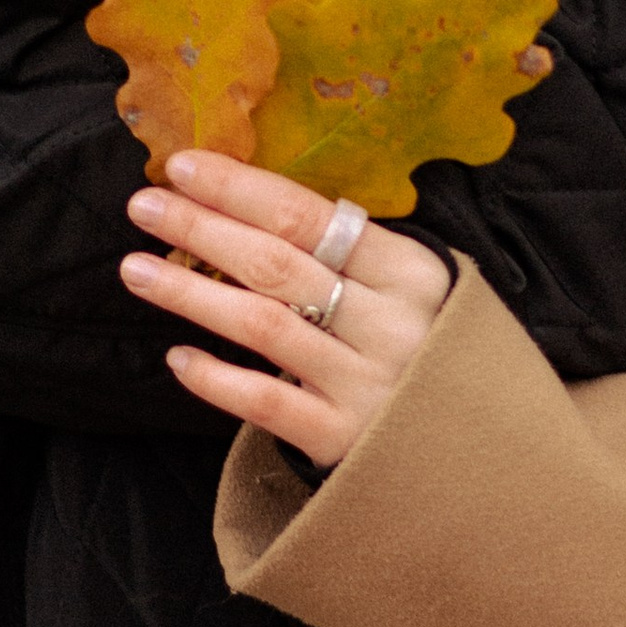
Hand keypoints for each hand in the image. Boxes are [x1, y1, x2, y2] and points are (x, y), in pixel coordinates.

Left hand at [122, 148, 450, 469]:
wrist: (488, 460)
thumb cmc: (435, 355)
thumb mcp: (415, 292)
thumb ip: (355, 257)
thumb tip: (252, 207)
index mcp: (411, 272)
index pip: (310, 217)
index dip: (241, 189)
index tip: (184, 166)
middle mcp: (391, 324)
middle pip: (277, 264)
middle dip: (202, 228)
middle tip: (143, 205)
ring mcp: (367, 384)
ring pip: (263, 327)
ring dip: (191, 294)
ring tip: (136, 270)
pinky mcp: (346, 441)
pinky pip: (266, 402)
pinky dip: (217, 379)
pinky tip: (177, 359)